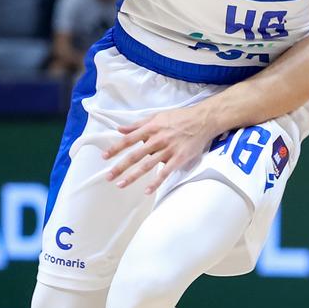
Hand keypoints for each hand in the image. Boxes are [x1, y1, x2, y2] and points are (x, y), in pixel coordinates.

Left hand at [102, 103, 219, 193]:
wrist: (203, 120)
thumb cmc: (180, 117)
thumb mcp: (157, 116)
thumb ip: (138, 124)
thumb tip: (121, 129)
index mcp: (151, 128)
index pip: (129, 139)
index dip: (116, 148)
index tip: (105, 157)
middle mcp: (157, 140)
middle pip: (135, 155)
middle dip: (120, 166)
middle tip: (108, 176)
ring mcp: (168, 150)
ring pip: (147, 166)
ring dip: (133, 176)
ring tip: (121, 184)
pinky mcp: (178, 158)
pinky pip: (165, 173)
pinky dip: (156, 182)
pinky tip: (147, 191)